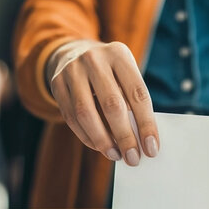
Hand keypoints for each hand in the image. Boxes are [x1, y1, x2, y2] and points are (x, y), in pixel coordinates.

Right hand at [47, 40, 158, 165]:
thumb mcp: (124, 74)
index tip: (152, 148)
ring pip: (86, 113)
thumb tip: (141, 140)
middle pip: (112, 104)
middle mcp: (94, 59)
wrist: (73, 51)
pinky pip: (71, 117)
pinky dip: (86, 136)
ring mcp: (72, 70)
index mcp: (119, 54)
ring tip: (115, 155)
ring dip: (103, 140)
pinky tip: (99, 146)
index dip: (146, 124)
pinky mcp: (56, 83)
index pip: (137, 93)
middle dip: (125, 136)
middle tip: (133, 158)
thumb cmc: (109, 71)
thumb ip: (132, 101)